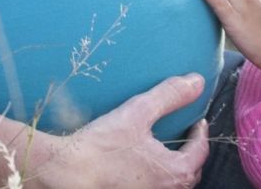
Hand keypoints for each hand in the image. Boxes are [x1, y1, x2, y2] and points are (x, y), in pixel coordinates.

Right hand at [30, 74, 208, 188]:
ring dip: (171, 169)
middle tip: (184, 137)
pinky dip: (153, 179)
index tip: (198, 122)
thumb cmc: (99, 148)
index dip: (200, 134)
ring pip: (170, 185)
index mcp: (176, 173)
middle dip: (190, 154)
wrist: (60, 175)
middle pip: (188, 173)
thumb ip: (170, 96)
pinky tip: (138, 167)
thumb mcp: (138, 113)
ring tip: (163, 151)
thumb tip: (197, 81)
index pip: (200, 152)